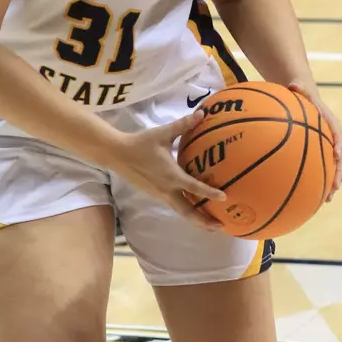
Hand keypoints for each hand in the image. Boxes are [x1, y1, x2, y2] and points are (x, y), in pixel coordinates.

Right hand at [110, 112, 225, 229]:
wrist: (117, 154)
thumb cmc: (141, 143)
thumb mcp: (164, 133)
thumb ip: (183, 125)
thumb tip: (201, 114)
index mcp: (172, 175)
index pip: (194, 188)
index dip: (210, 193)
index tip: (224, 198)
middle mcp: (167, 189)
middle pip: (188, 211)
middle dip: (204, 221)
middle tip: (220, 227)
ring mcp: (160, 194)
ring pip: (181, 212)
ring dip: (196, 219)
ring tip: (211, 225)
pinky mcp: (155, 194)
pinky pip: (174, 206)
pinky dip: (186, 212)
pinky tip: (194, 210)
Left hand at [289, 81, 341, 200]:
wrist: (305, 99)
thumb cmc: (301, 95)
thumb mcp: (300, 89)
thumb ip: (299, 88)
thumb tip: (292, 84)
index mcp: (330, 123)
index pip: (338, 134)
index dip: (339, 144)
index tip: (338, 154)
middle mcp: (332, 138)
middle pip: (341, 157)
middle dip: (340, 172)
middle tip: (336, 185)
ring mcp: (327, 148)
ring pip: (334, 168)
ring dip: (332, 183)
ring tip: (327, 199)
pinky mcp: (320, 154)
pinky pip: (321, 169)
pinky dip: (318, 183)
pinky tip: (310, 199)